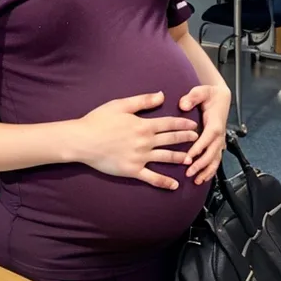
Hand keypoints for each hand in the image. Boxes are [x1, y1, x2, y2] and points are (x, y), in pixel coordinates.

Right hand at [77, 91, 198, 189]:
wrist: (83, 141)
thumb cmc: (99, 120)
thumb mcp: (121, 105)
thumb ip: (143, 101)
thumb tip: (162, 95)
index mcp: (144, 125)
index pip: (169, 123)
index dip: (183, 124)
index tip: (193, 125)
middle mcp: (145, 142)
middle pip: (171, 140)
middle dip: (186, 139)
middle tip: (197, 139)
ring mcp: (140, 157)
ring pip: (166, 158)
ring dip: (180, 158)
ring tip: (191, 158)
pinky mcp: (133, 170)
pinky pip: (152, 178)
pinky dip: (164, 182)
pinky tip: (175, 185)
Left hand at [179, 84, 230, 185]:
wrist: (221, 97)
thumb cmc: (209, 94)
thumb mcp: (201, 91)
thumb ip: (192, 97)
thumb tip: (183, 105)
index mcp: (215, 123)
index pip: (208, 138)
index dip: (199, 148)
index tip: (188, 158)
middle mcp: (219, 134)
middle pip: (212, 152)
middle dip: (201, 164)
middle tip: (188, 172)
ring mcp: (219, 140)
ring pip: (215, 159)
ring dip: (206, 171)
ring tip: (196, 181)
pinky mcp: (217, 144)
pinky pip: (215, 160)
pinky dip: (210, 170)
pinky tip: (202, 179)